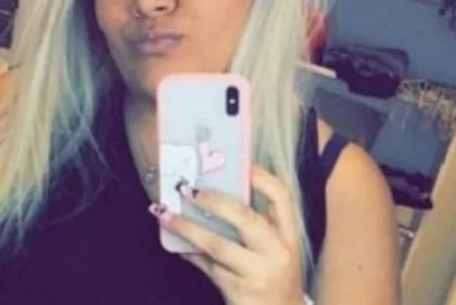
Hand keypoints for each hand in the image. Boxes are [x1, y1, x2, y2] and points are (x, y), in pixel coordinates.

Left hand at [152, 166, 304, 304]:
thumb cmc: (274, 277)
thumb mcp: (274, 250)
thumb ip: (255, 225)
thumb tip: (213, 195)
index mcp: (289, 235)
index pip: (281, 196)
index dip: (260, 176)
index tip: (237, 163)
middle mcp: (278, 252)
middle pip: (245, 217)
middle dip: (213, 200)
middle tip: (187, 189)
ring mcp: (260, 273)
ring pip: (218, 245)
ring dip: (188, 227)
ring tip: (166, 215)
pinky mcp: (240, 291)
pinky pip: (209, 267)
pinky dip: (191, 254)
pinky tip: (177, 245)